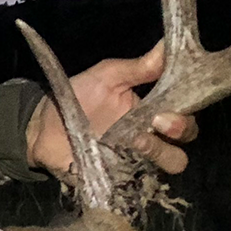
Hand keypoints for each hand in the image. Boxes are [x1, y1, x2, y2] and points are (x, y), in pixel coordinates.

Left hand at [24, 40, 198, 173]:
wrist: (42, 124)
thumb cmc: (78, 96)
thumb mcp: (106, 76)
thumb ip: (138, 67)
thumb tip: (168, 45)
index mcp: (152, 112)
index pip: (186, 116)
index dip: (187, 112)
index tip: (174, 105)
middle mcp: (150, 139)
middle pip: (183, 143)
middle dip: (180, 131)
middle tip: (158, 122)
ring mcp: (136, 162)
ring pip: (169, 165)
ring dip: (160, 153)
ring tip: (136, 141)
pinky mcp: (117, 180)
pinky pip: (137, 185)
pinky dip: (132, 176)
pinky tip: (116, 161)